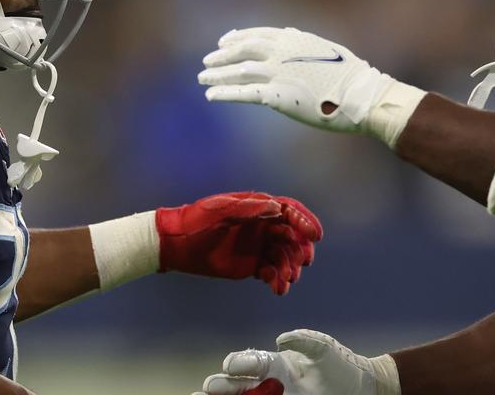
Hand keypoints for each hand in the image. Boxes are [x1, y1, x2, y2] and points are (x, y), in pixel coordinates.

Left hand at [157, 192, 322, 295]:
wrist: (178, 245)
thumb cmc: (197, 221)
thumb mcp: (221, 211)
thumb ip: (249, 209)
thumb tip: (277, 208)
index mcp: (258, 207)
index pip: (289, 211)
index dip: (305, 221)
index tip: (316, 235)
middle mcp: (263, 226)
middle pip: (292, 236)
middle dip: (301, 249)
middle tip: (304, 262)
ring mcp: (259, 246)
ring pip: (284, 256)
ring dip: (290, 268)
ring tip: (286, 279)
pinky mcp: (252, 265)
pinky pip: (272, 272)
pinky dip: (278, 280)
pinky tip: (278, 287)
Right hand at [196, 329, 399, 394]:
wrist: (362, 390)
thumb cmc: (342, 366)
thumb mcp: (324, 348)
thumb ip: (304, 340)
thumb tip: (279, 340)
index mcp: (276, 364)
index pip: (250, 362)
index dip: (239, 363)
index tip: (231, 367)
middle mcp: (270, 385)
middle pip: (236, 387)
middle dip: (220, 387)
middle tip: (208, 389)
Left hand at [199, 28, 425, 146]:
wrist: (361, 95)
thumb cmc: (351, 75)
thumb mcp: (327, 49)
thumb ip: (304, 41)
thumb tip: (292, 33)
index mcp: (293, 40)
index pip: (257, 34)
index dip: (237, 37)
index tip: (224, 41)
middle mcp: (281, 53)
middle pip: (242, 50)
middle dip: (222, 55)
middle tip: (207, 60)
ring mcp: (277, 73)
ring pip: (238, 71)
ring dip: (217, 74)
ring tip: (202, 78)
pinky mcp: (276, 96)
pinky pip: (243, 94)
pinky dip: (224, 93)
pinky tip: (210, 95)